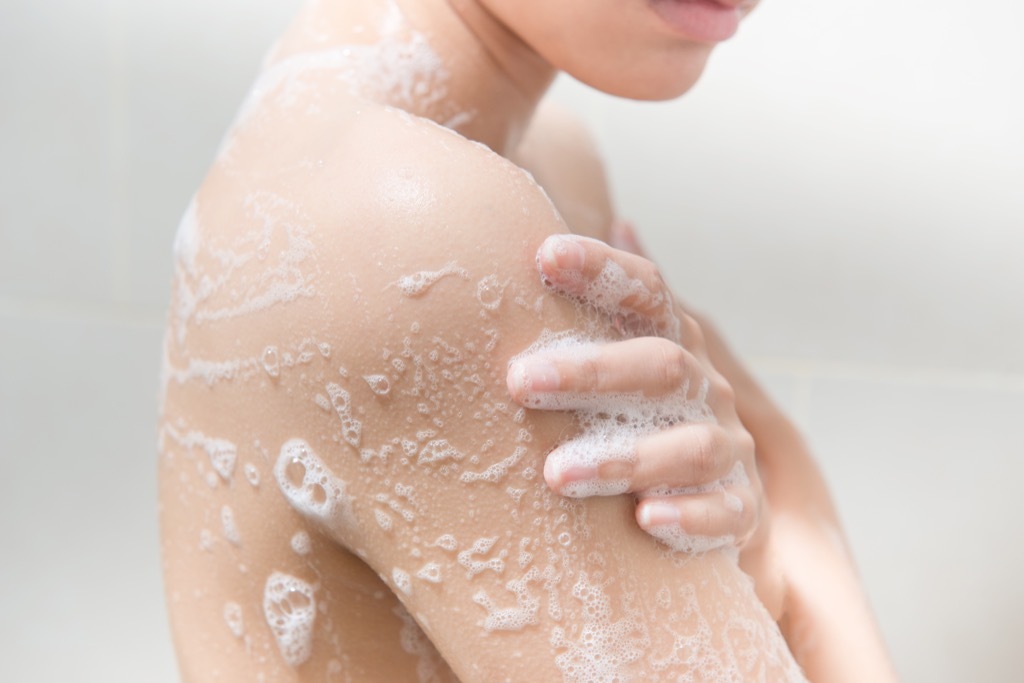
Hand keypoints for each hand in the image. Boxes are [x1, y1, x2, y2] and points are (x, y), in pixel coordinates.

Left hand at [506, 225, 764, 555]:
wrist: (719, 499)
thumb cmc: (652, 419)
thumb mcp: (640, 355)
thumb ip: (625, 303)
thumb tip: (619, 221)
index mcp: (676, 346)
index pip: (648, 295)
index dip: (603, 271)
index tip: (544, 256)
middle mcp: (707, 390)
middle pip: (662, 367)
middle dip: (593, 372)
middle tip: (518, 382)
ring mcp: (728, 450)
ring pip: (690, 446)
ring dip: (625, 458)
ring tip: (556, 473)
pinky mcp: (741, 509)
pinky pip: (724, 513)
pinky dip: (689, 516)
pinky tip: (645, 520)